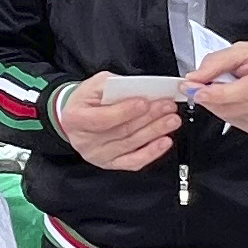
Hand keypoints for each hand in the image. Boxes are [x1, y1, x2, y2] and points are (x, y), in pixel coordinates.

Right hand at [51, 77, 183, 170]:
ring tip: (171, 120)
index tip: (144, 102)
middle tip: (167, 107)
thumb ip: (116, 86)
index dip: (125, 111)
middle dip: (149, 118)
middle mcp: (85, 141)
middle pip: (122, 131)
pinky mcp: (110, 163)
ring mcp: (98, 154)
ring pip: (131, 144)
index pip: (103, 118)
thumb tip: (141, 89)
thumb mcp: (95, 84)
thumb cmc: (86, 100)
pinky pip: (133, 161)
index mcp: (76, 118)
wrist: (76, 115)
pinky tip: (164, 142)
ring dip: (155, 132)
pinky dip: (151, 152)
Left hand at [188, 40, 247, 135]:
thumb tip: (194, 78)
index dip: (210, 92)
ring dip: (215, 101)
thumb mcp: (243, 50)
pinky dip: (224, 109)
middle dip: (207, 94)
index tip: (191, 87)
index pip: (236, 93)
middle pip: (226, 106)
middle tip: (203, 81)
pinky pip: (230, 121)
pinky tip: (234, 97)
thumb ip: (216, 63)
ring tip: (228, 85)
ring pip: (225, 115)